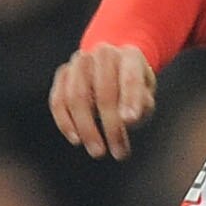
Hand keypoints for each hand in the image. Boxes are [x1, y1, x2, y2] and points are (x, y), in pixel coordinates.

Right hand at [50, 44, 157, 159]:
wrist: (113, 69)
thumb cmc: (133, 89)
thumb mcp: (146, 95)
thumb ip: (141, 105)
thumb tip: (126, 119)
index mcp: (130, 56)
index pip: (130, 79)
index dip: (130, 100)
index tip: (131, 122)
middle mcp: (104, 53)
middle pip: (103, 91)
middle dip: (111, 125)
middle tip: (118, 152)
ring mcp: (80, 61)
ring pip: (76, 97)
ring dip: (87, 128)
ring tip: (98, 151)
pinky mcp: (63, 74)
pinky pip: (58, 100)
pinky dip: (65, 122)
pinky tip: (76, 139)